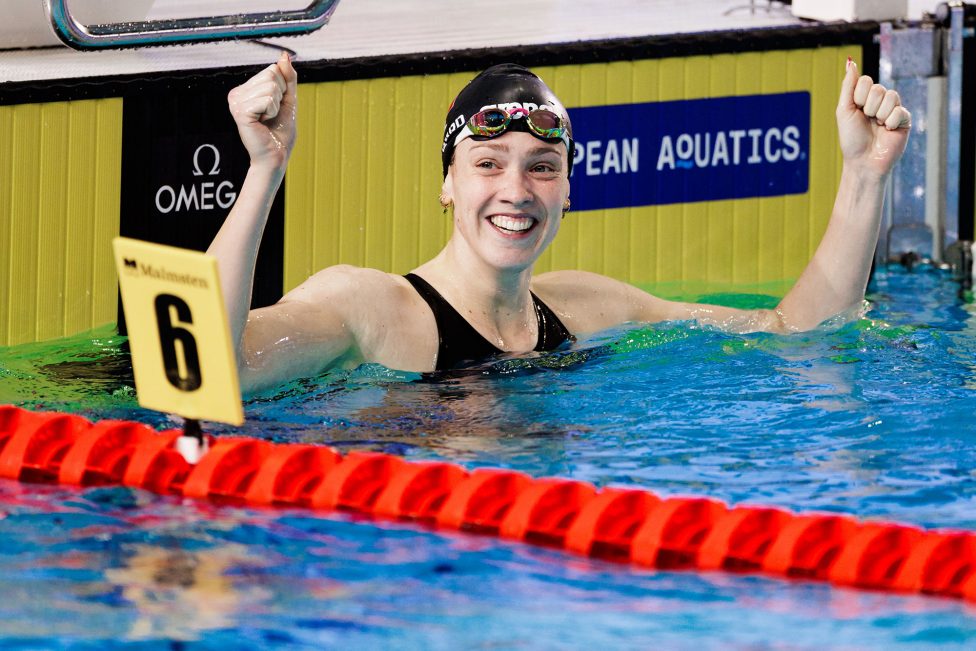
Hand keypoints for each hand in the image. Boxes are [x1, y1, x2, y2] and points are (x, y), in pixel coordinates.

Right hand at [227, 51, 297, 169]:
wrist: (276, 155)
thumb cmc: (281, 131)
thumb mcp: (288, 100)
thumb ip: (288, 77)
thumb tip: (284, 55)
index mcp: (245, 90)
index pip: (272, 69)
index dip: (282, 89)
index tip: (275, 107)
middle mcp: (237, 93)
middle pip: (271, 74)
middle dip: (280, 95)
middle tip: (272, 114)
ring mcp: (236, 102)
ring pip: (270, 86)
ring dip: (277, 105)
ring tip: (267, 119)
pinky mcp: (240, 111)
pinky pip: (267, 99)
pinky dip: (272, 111)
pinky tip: (263, 122)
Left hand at [836, 58, 910, 178]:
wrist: (863, 161)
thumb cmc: (851, 138)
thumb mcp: (844, 110)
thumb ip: (848, 86)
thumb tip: (850, 62)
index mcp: (864, 98)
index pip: (866, 81)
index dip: (859, 96)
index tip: (856, 110)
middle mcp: (880, 101)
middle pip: (878, 88)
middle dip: (868, 107)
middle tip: (867, 121)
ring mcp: (893, 109)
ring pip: (891, 96)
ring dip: (880, 114)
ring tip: (877, 126)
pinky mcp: (904, 120)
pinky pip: (900, 111)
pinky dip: (891, 122)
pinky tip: (888, 131)